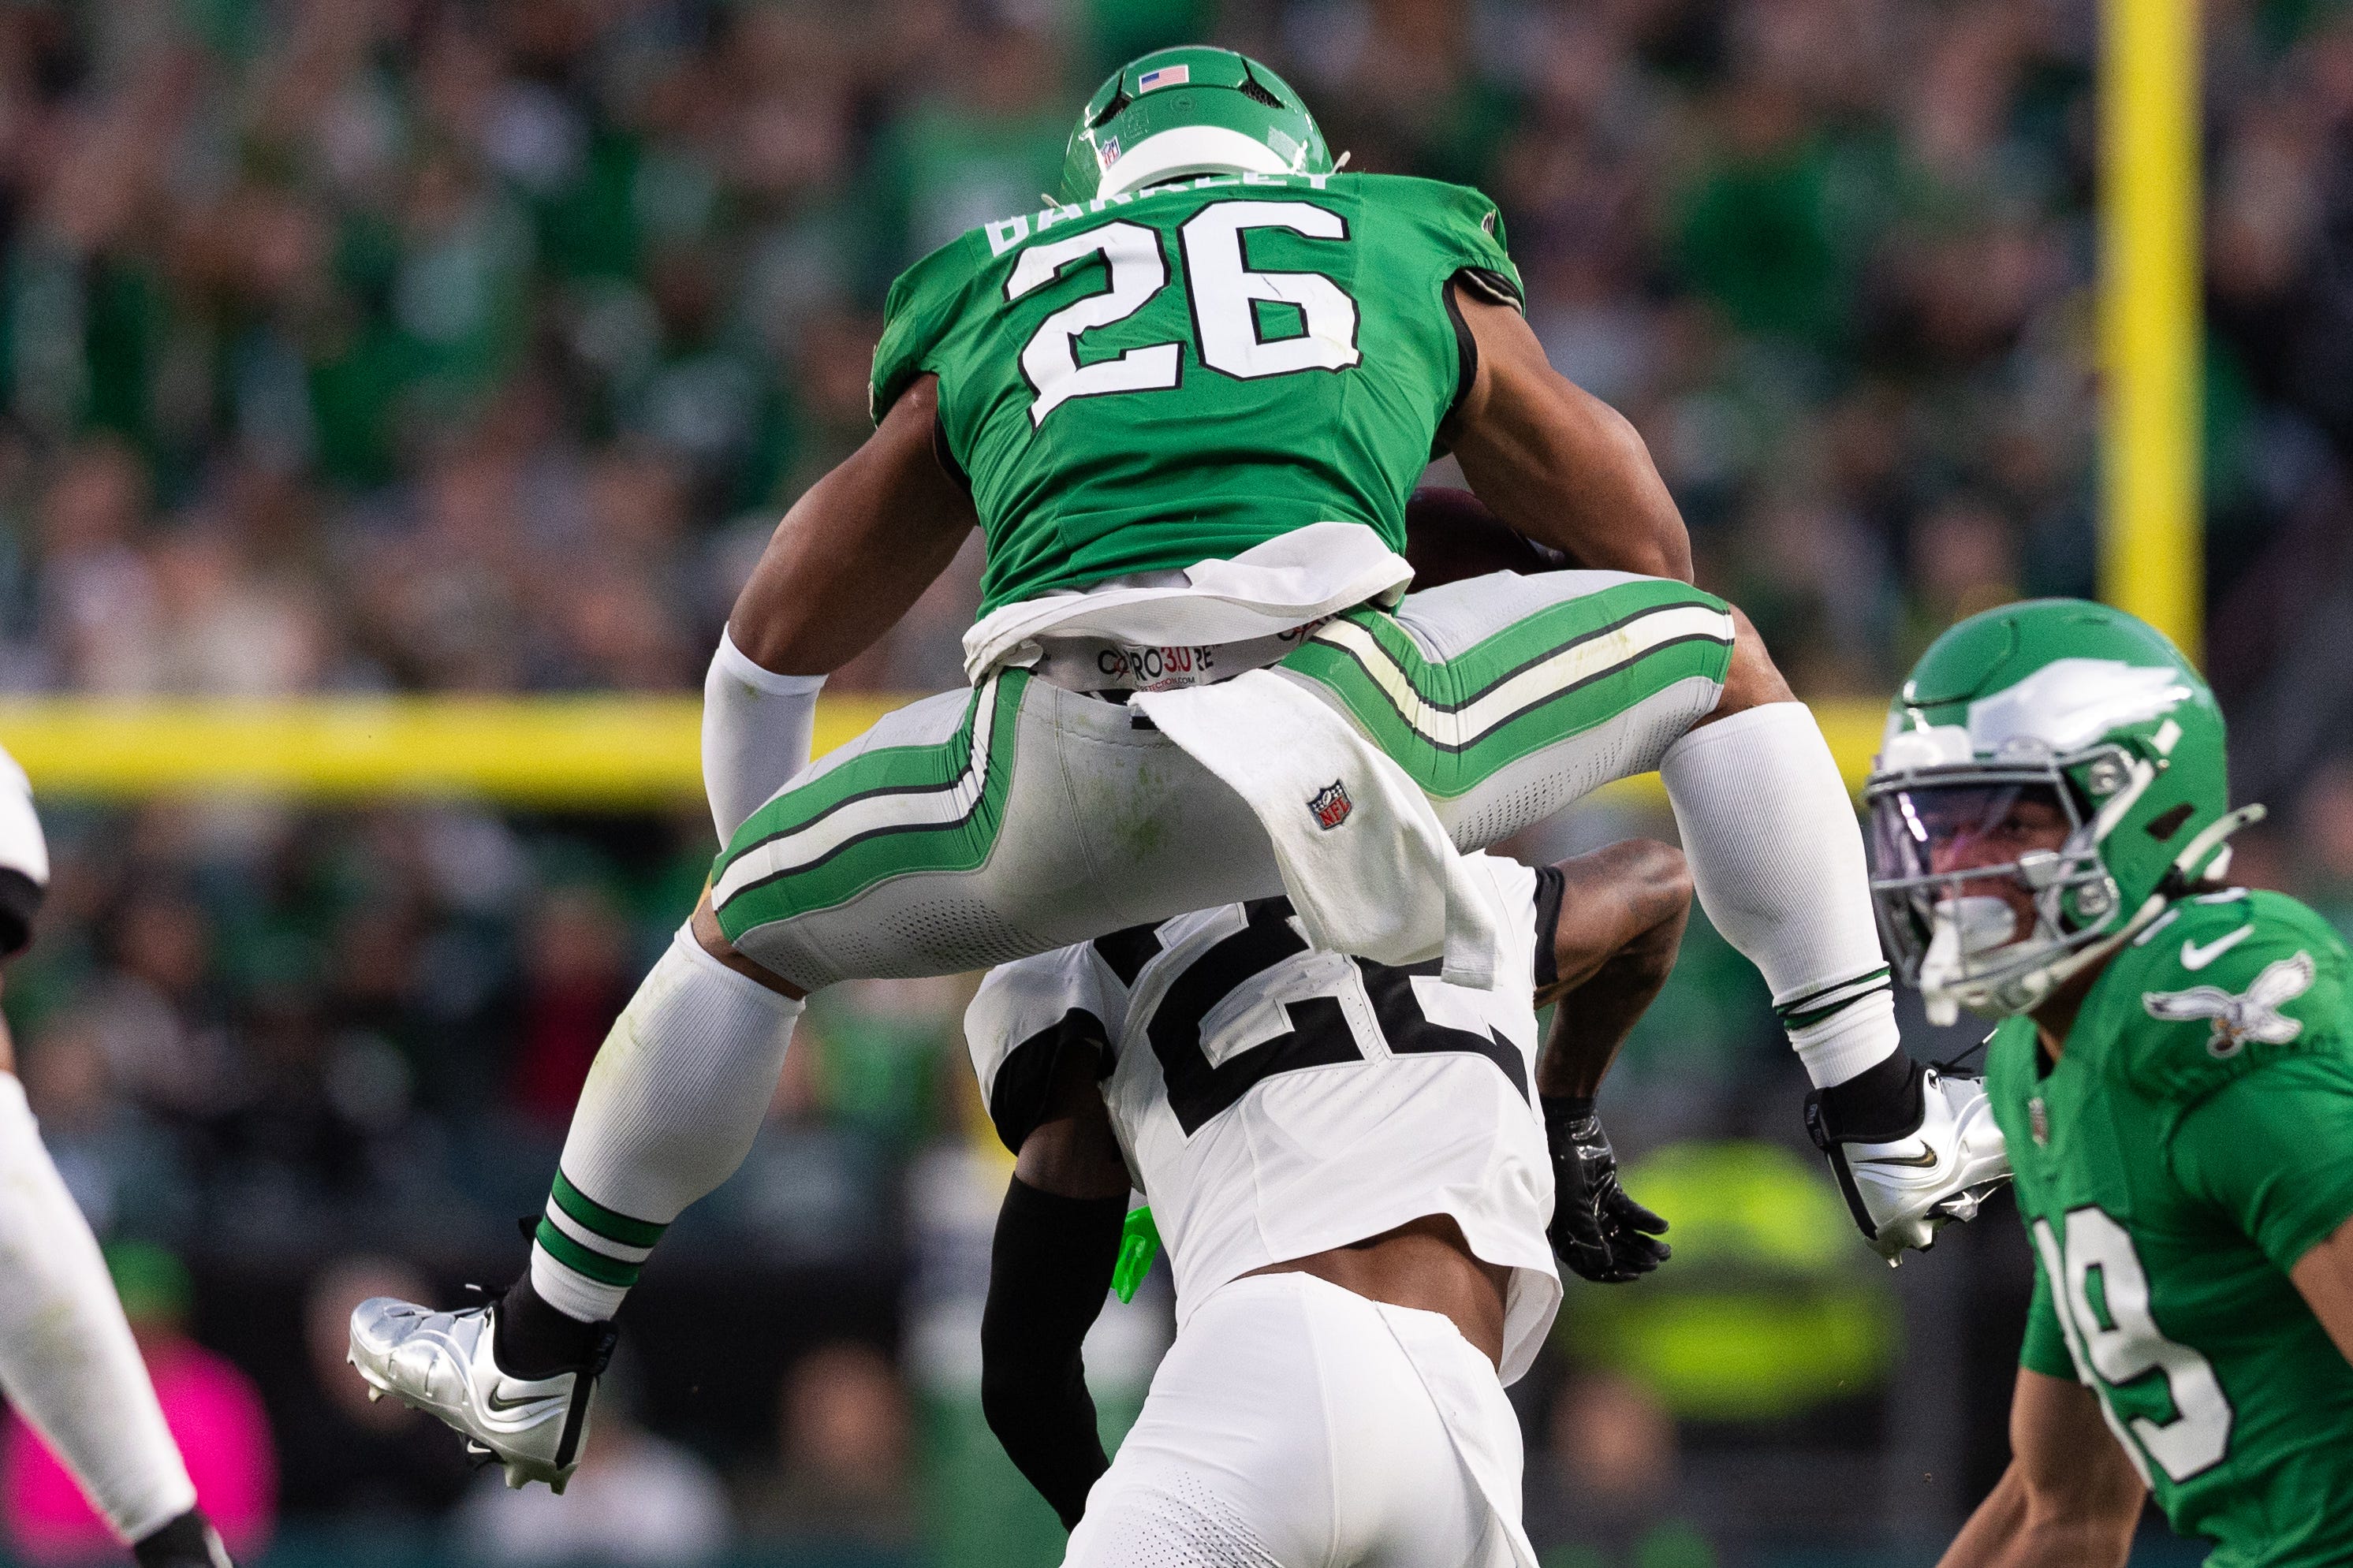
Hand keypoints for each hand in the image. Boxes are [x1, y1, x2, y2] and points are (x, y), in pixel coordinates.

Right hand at [1543, 1097, 1670, 1282]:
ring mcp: (1595, 1207)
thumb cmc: (1563, 1168)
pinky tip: (1662, 1226)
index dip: (1610, 1273)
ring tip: (1666, 1251)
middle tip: (1657, 1261)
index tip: (1634, 1275)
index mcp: (1564, 1230)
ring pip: (1623, 1233)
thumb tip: (1604, 1265)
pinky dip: (1646, 1220)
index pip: (1587, 1263)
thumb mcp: (1574, 1205)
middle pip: (1610, 1250)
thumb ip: (1588, 1235)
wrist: (1570, 1129)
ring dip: (1644, 1243)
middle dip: (1634, 1257)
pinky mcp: (1610, 1192)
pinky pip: (1630, 1212)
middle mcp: (1580, 1223)